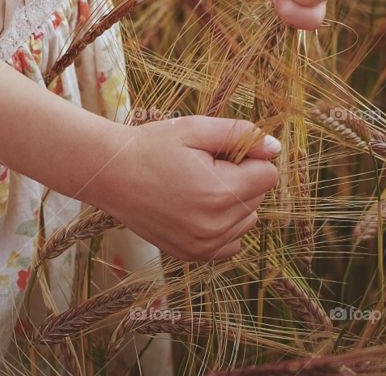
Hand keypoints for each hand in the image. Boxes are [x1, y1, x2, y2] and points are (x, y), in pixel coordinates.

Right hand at [92, 116, 279, 261]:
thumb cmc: (153, 146)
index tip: (218, 152)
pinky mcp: (193, 256)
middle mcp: (215, 227)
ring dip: (232, 202)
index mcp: (219, 193)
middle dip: (239, 178)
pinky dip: (222, 224)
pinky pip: (230, 241)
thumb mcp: (196, 128)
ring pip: (247, 220)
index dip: (247, 157)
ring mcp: (204, 246)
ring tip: (196, 185)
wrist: (111, 174)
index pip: (268, 175)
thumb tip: (274, 147)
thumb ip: (240, 134)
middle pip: (258, 198)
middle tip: (201, 166)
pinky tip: (196, 206)